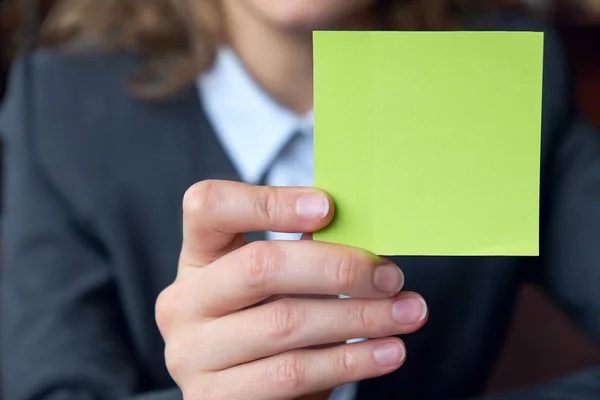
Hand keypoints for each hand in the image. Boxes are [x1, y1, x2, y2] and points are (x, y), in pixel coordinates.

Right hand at [156, 180, 427, 399]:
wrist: (250, 396)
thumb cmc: (272, 325)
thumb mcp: (278, 286)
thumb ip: (306, 252)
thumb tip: (366, 228)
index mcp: (198, 257)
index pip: (208, 205)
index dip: (267, 201)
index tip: (328, 208)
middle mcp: (183, 303)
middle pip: (258, 266)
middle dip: (337, 268)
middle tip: (390, 275)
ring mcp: (190, 353)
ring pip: (285, 323)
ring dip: (359, 318)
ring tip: (406, 313)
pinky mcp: (212, 399)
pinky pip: (293, 373)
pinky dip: (350, 361)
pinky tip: (387, 351)